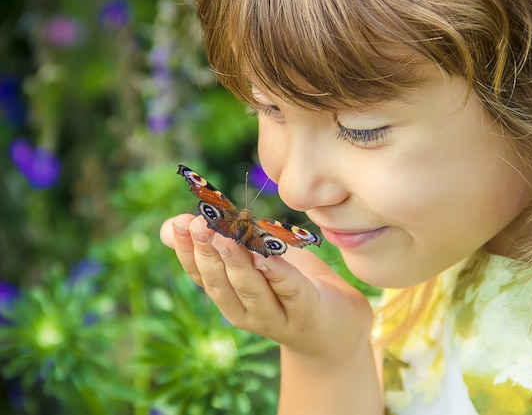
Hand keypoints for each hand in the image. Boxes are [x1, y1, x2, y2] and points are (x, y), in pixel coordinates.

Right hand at [160, 214, 372, 362]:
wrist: (340, 328)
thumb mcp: (255, 260)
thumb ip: (220, 243)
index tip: (179, 223)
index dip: (187, 250)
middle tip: (199, 224)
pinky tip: (265, 256)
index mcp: (231, 298)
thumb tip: (171, 226)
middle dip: (207, 253)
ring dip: (236, 262)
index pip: (201, 275)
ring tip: (225, 236)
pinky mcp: (307, 312)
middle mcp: (247, 312)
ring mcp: (276, 317)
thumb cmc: (292, 287)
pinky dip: (276, 273)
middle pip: (221, 283)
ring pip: (250, 288)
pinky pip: (289, 290)